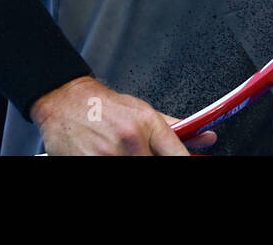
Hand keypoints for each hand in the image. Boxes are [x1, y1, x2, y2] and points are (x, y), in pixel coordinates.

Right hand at [29, 76, 217, 154]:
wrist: (65, 101)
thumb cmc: (104, 106)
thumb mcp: (143, 111)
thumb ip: (177, 128)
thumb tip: (207, 138)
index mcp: (147, 123)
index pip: (177, 156)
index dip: (185, 163)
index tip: (188, 164)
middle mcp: (131, 138)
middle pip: (156, 165)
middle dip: (151, 161)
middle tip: (141, 154)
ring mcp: (110, 154)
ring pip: (135, 168)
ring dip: (131, 162)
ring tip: (119, 152)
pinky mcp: (90, 163)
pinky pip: (113, 172)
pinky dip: (113, 165)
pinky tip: (107, 155)